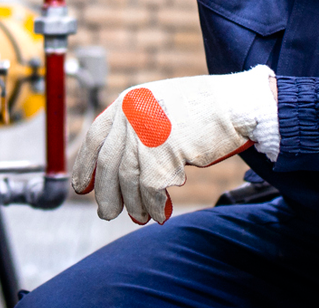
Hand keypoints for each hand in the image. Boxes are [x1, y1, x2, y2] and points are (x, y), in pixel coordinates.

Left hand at [70, 66, 277, 223]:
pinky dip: (154, 205)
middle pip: (109, 163)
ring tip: (139, 217)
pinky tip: (160, 214)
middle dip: (106, 193)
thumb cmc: (203, 109)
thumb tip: (117, 166)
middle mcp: (132, 114)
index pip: (95, 138)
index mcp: (127, 101)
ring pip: (129, 179)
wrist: (237, 104)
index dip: (85, 166)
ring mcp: (147, 132)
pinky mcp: (166, 151)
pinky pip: (152, 188)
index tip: (81, 188)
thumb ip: (136, 128)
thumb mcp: (159, 107)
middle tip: (106, 212)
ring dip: (133, 204)